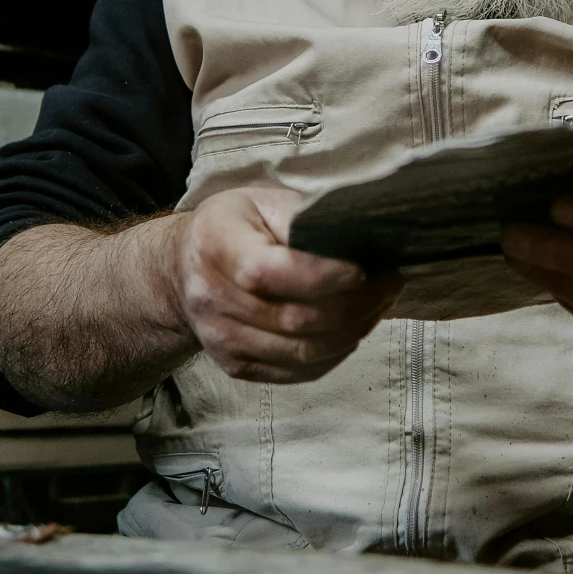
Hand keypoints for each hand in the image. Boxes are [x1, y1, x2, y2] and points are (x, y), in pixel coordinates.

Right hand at [172, 186, 401, 383]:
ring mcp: (222, 339)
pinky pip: (298, 371)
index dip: (323, 277)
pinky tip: (352, 328)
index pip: (270, 273)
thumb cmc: (235, 228)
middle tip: (389, 284)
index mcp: (216, 246)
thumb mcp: (263, 202)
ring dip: (353, 331)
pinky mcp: (236, 366)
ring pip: (304, 352)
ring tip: (377, 305)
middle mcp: (212, 298)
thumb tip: (355, 240)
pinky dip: (336, 353)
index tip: (364, 270)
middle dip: (356, 305)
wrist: (183, 271)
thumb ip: (302, 219)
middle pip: (296, 319)